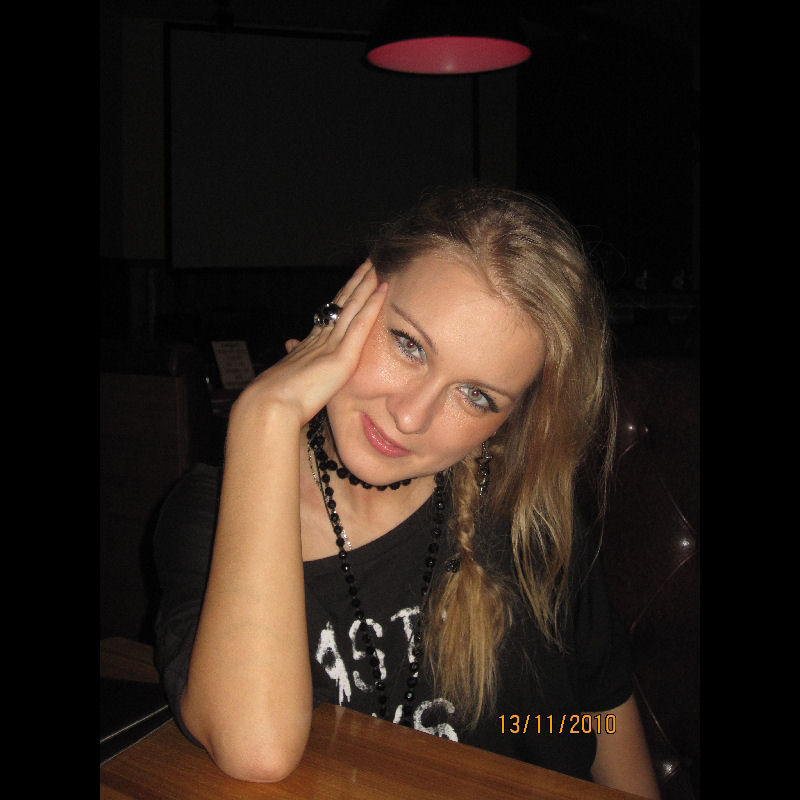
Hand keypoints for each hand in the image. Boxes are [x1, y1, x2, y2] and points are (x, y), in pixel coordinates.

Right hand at [233, 260, 386, 427]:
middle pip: (341, 303)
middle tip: (368, 263)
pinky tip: (382, 290)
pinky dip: (372, 306)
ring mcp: (331, 344)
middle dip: (356, 283)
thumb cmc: (277, 399)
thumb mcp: (290, 374)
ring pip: (351, 307)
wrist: (269, 405)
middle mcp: (320, 338)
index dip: (343, 297)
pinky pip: (360, 324)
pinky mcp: (342, 356)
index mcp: (310, 345)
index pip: (331, 315)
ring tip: (377, 266)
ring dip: (365, 285)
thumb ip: (294, 357)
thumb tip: (290, 343)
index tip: (353, 281)